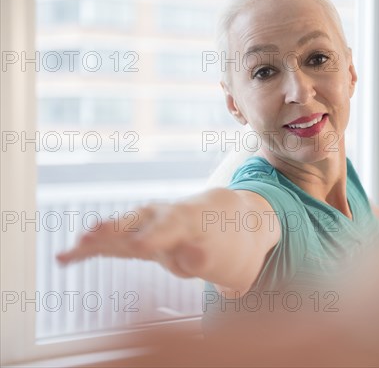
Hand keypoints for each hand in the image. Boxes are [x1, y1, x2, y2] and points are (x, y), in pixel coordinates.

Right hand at [56, 202, 203, 277]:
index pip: (168, 227)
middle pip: (133, 222)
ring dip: (94, 240)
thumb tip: (197, 259)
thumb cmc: (214, 242)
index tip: (138, 246)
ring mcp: (142, 226)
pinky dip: (88, 251)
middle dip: (113, 229)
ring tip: (69, 251)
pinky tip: (64, 259)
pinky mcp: (130, 237)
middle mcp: (158, 217)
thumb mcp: (216, 253)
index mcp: (184, 219)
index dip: (153, 236)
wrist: (209, 222)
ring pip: (116, 232)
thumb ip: (204, 258)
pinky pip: (108, 244)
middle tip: (91, 235)